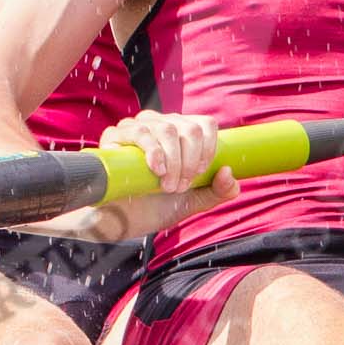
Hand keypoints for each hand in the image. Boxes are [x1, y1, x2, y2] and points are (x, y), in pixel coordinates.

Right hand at [94, 109, 239, 234]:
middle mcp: (160, 124)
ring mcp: (137, 127)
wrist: (120, 220)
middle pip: (189, 128)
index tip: (200, 174)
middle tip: (180, 186)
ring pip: (167, 129)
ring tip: (166, 185)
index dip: (208, 149)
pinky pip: (139, 131)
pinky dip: (153, 151)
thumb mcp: (192, 201)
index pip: (205, 124)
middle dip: (190, 161)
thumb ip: (216, 191)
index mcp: (181, 133)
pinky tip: (156, 169)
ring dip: (173, 161)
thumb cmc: (155, 207)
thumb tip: (228, 172)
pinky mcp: (114, 136)